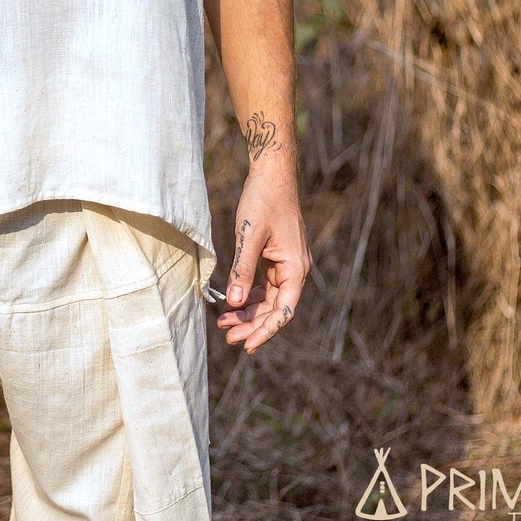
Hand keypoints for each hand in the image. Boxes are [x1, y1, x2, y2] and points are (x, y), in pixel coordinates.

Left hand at [216, 161, 310, 354]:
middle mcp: (294, 270)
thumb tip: (235, 303)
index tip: (247, 345)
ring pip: (268, 300)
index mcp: (295, 269)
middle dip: (252, 325)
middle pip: (275, 309)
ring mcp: (286, 265)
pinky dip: (248, 297)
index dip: (265, 331)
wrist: (272, 174)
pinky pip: (264, 286)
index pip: (283, 311)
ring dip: (248, 313)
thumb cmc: (263, 201)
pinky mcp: (275, 258)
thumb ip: (242, 270)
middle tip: (228, 338)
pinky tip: (232, 304)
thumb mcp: (249, 236)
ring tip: (225, 324)